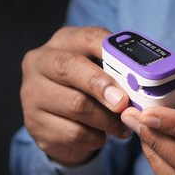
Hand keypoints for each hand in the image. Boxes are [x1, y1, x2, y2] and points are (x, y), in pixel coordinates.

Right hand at [20, 26, 130, 166]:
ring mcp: (32, 96)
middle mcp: (38, 65)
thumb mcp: (95, 71)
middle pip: (70, 68)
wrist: (55, 120)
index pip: (86, 38)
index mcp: (59, 44)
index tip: (129, 68)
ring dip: (107, 119)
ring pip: (76, 105)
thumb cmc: (82, 89)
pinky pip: (74, 133)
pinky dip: (96, 137)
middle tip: (124, 102)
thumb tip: (142, 80)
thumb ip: (115, 69)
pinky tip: (103, 135)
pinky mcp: (35, 125)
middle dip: (102, 85)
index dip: (110, 50)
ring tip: (123, 125)